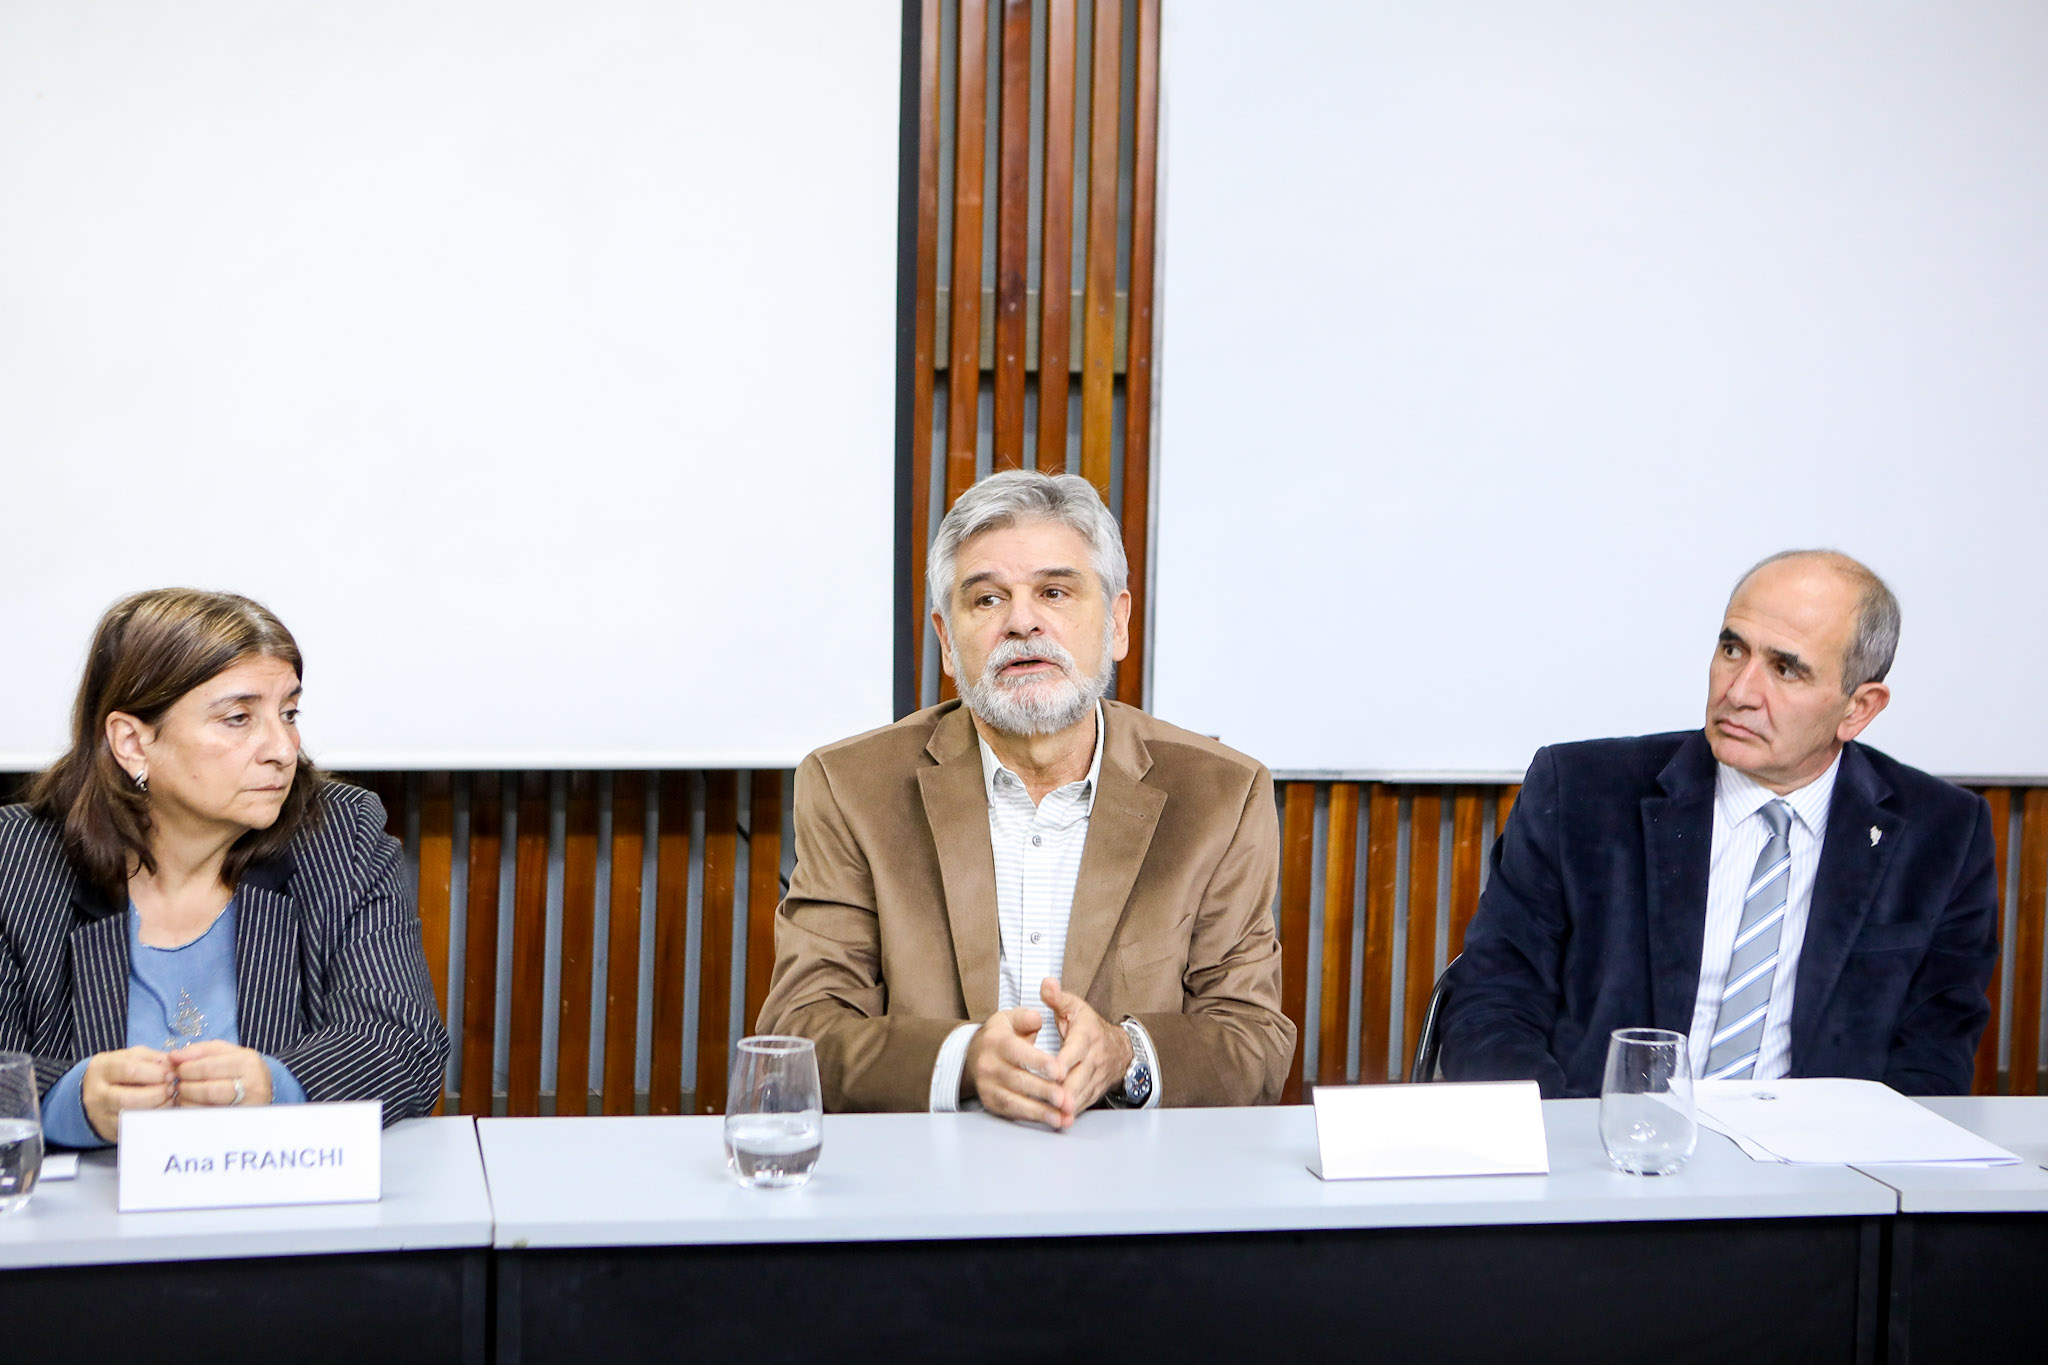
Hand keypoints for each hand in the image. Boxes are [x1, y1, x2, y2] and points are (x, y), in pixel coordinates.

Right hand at [81, 1046, 174, 1141]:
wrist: (94, 1093)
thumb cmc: (119, 1071)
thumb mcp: (132, 1056)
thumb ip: (152, 1058)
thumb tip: (173, 1064)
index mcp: (101, 1069)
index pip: (128, 1069)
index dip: (154, 1072)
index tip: (170, 1073)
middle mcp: (96, 1094)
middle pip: (128, 1098)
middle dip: (156, 1093)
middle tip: (171, 1087)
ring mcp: (101, 1115)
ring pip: (131, 1117)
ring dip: (157, 1107)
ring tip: (169, 1097)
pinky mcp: (109, 1130)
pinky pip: (134, 1128)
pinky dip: (153, 1119)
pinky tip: (163, 1109)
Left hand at [168, 1040, 273, 1109]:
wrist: (261, 1090)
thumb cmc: (239, 1069)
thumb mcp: (226, 1053)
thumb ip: (200, 1051)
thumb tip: (174, 1056)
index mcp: (248, 1063)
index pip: (208, 1067)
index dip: (186, 1068)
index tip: (178, 1068)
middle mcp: (252, 1085)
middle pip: (207, 1089)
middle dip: (185, 1085)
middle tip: (180, 1082)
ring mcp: (247, 1106)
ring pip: (205, 1107)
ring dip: (186, 1100)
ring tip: (185, 1092)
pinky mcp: (237, 1121)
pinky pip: (205, 1118)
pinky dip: (192, 1111)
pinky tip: (192, 1103)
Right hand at [962, 1004, 1070, 1128]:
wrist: (973, 1055)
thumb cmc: (1000, 1037)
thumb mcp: (1010, 1019)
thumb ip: (1026, 1017)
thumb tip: (1037, 1019)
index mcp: (996, 1041)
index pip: (1017, 1052)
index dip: (1039, 1062)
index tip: (1059, 1071)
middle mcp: (988, 1065)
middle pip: (1017, 1080)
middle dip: (1044, 1090)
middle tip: (1065, 1097)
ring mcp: (988, 1086)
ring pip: (1015, 1101)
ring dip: (1041, 1110)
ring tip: (1062, 1115)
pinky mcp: (990, 1102)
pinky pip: (1013, 1112)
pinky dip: (1034, 1118)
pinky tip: (1053, 1119)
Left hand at [1043, 978, 1132, 1112]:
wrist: (1118, 1048)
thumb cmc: (1090, 1026)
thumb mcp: (1074, 1007)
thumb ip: (1057, 998)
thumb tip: (1046, 984)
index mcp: (1086, 1036)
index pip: (1076, 1050)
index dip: (1065, 1061)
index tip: (1055, 1071)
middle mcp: (1093, 1059)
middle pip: (1080, 1077)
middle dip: (1068, 1090)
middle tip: (1057, 1101)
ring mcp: (1095, 1077)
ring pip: (1082, 1094)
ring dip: (1070, 1106)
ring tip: (1057, 1116)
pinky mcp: (1094, 1091)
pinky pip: (1083, 1103)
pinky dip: (1072, 1113)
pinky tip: (1061, 1120)